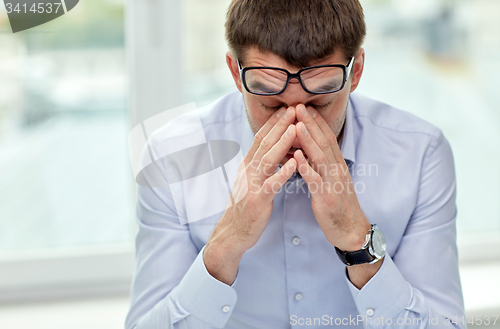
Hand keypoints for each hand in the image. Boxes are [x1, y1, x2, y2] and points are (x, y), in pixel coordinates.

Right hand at [203, 106, 297, 284]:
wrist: (234, 232)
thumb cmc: (247, 206)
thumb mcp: (251, 181)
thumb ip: (259, 165)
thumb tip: (270, 149)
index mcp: (248, 165)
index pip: (261, 138)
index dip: (273, 122)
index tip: (286, 108)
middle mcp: (248, 171)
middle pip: (264, 143)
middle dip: (279, 125)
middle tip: (293, 108)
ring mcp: (252, 184)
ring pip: (267, 159)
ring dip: (281, 142)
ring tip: (294, 128)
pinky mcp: (258, 200)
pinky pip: (272, 183)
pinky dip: (283, 171)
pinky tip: (295, 162)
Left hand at [294, 104, 370, 251]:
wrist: (351, 230)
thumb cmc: (338, 205)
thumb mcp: (331, 180)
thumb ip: (321, 165)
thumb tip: (307, 150)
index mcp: (337, 165)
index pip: (326, 138)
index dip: (316, 121)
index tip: (304, 106)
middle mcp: (337, 169)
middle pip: (323, 142)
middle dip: (310, 123)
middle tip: (298, 105)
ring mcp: (333, 182)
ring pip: (320, 157)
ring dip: (308, 140)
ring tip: (296, 124)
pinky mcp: (327, 197)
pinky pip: (316, 180)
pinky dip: (306, 167)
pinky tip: (296, 157)